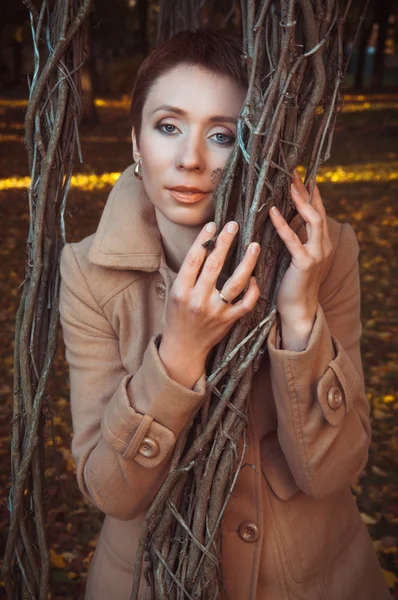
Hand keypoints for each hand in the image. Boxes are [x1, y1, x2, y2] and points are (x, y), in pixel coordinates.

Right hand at [160, 221, 260, 363]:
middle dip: (225, 243)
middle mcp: (198, 300)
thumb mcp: (173, 295)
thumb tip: (202, 247)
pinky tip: (255, 278)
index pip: (193, 259)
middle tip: (234, 225)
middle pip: (214, 266)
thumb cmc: (176, 318)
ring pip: (235, 283)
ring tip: (254, 245)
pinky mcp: (229, 321)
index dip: (204, 240)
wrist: (183, 349)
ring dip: (247, 263)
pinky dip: (253, 291)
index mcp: (181, 291)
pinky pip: (246, 303)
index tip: (213, 225)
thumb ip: (186, 275)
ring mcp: (215, 311)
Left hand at [269, 170, 331, 349]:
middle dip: (306, 191)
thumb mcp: (294, 256)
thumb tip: (279, 217)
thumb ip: (293, 238)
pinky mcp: (305, 264)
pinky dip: (283, 224)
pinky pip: (293, 240)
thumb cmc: (291, 283)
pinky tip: (273, 211)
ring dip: (300, 201)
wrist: (297, 308)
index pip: (317, 212)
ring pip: (312, 220)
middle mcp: (323, 246)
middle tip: (293, 173)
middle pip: (317, 211)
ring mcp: (316, 254)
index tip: (301, 176)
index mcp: (321, 243)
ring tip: (288, 186)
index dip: (310, 193)